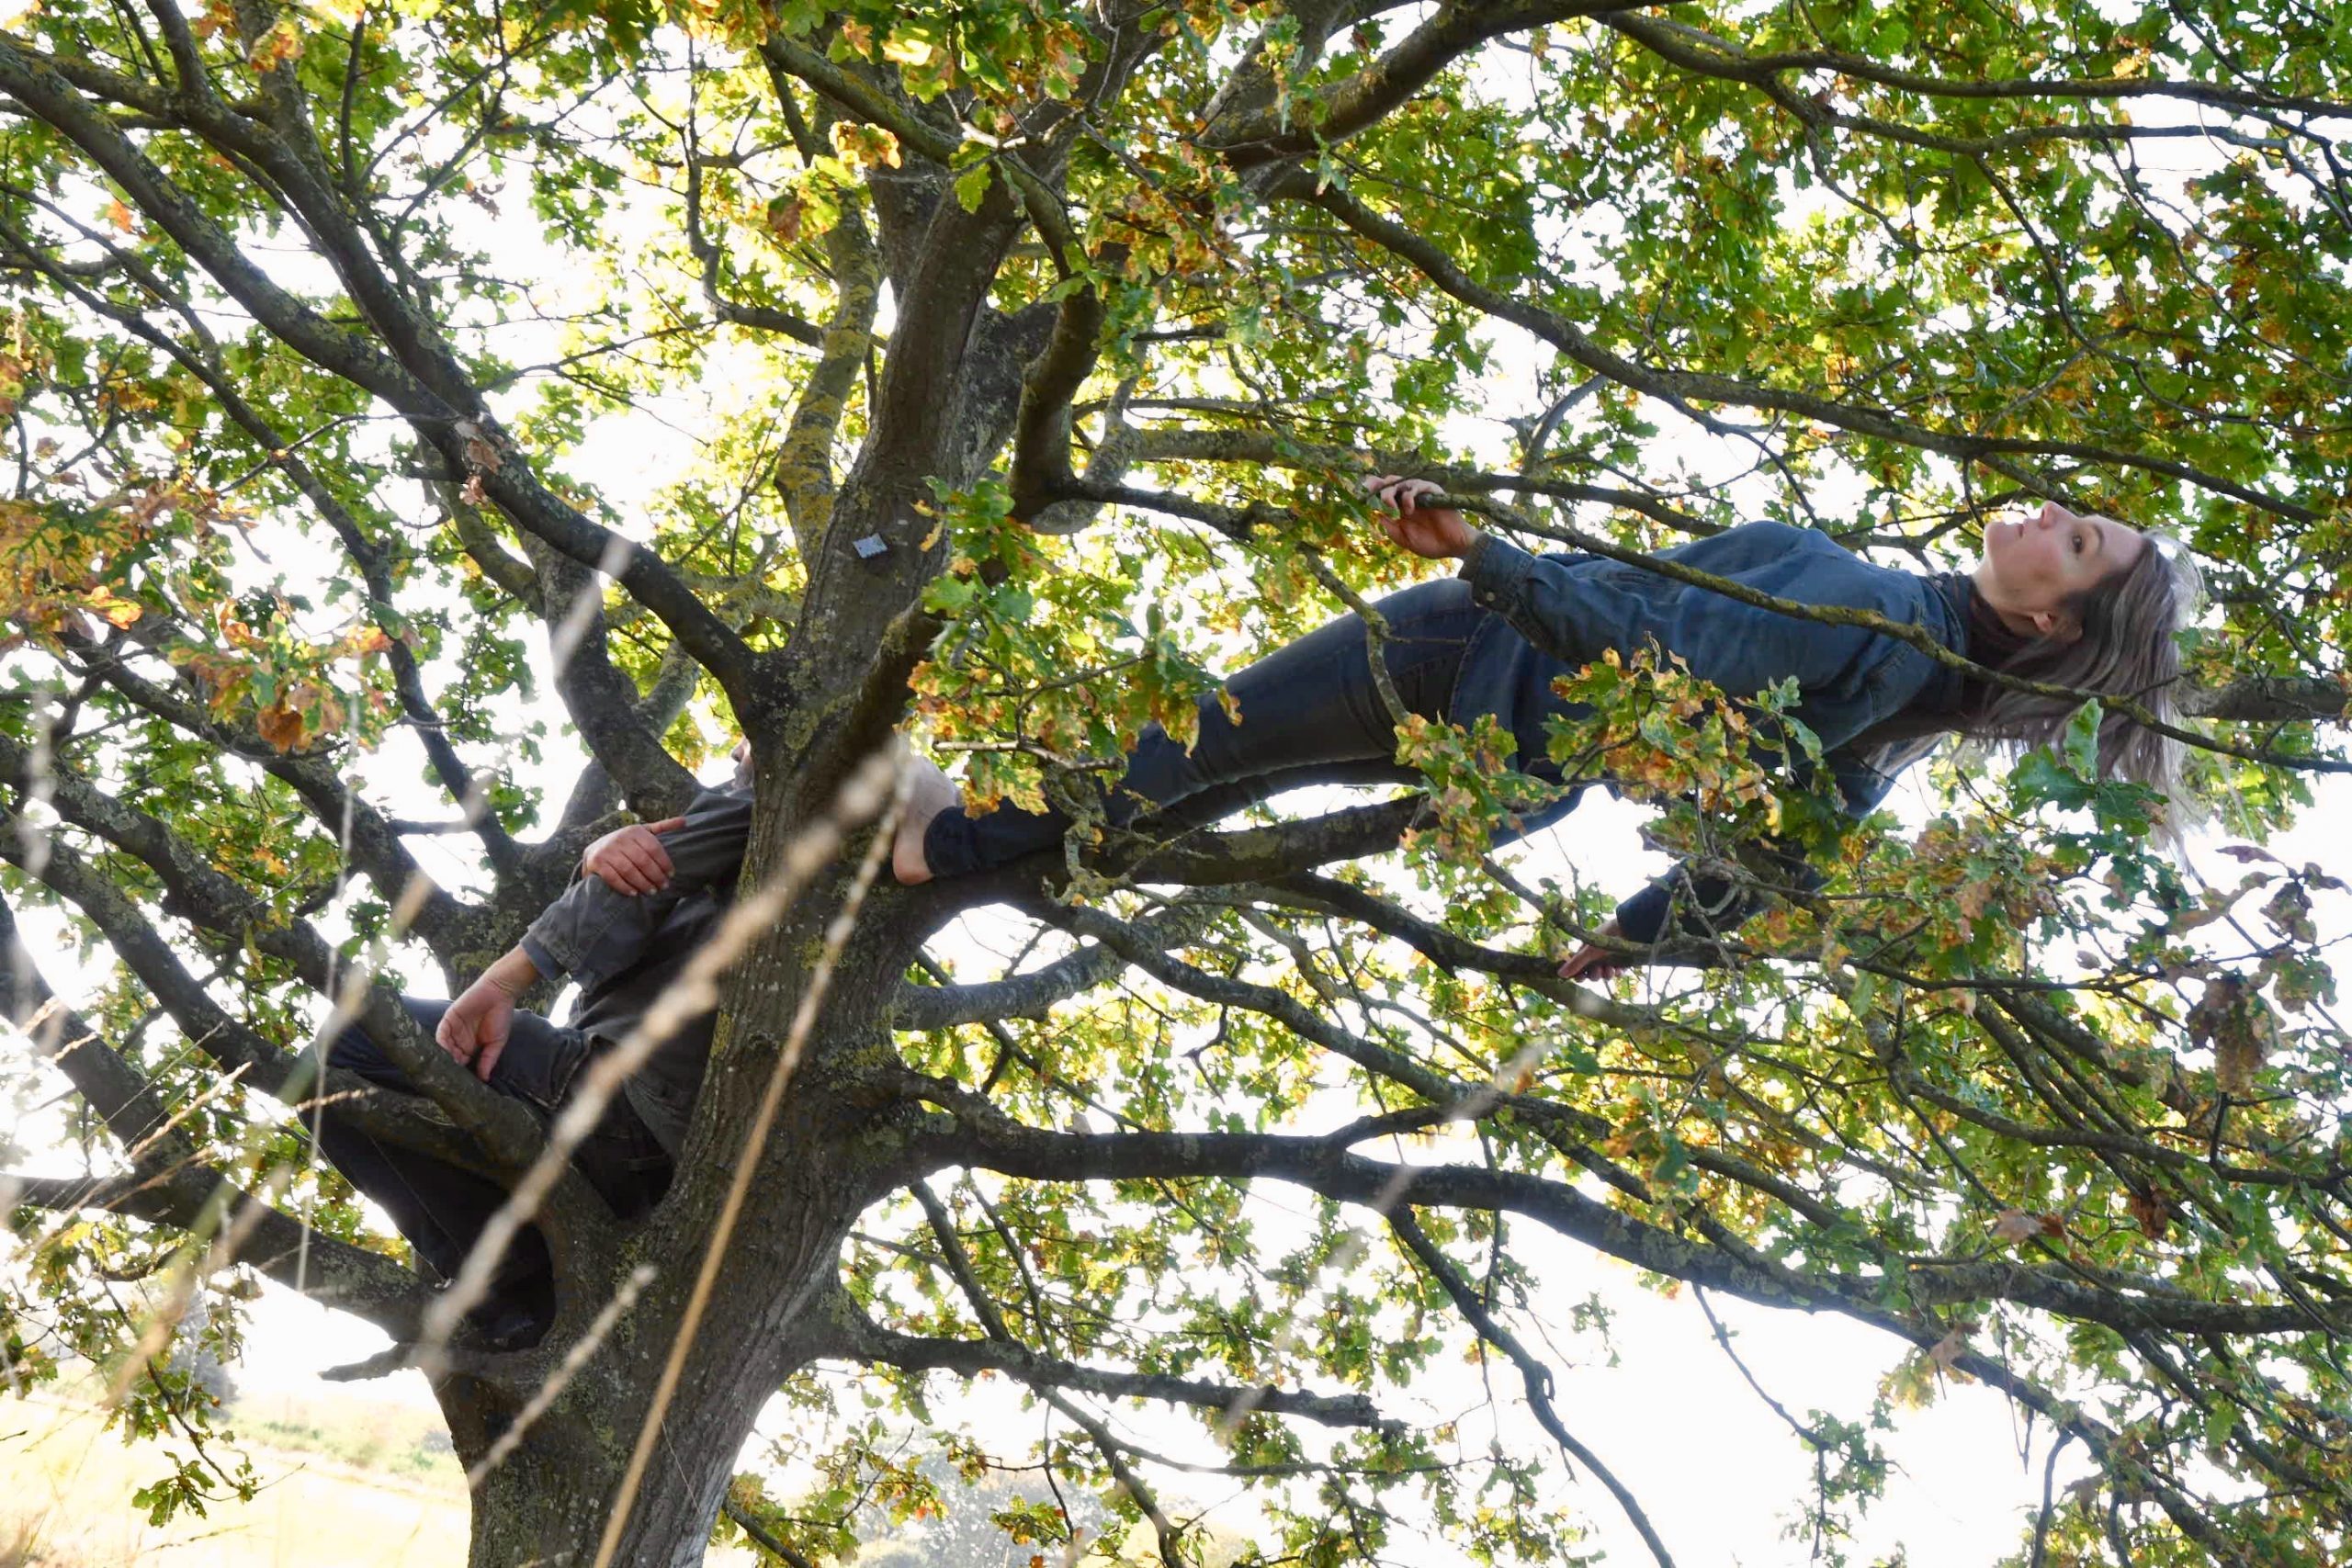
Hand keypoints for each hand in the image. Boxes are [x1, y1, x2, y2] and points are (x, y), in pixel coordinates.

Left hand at [436, 947, 536, 1080]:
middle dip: (450, 1067)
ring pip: (444, 1047)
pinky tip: (443, 1052)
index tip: (459, 1084)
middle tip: (449, 1078)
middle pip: (450, 1057)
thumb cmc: (500, 1017)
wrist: (499, 993)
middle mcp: (460, 1040)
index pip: (462, 1063)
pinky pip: (441, 1033)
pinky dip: (441, 1043)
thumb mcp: (497, 1042)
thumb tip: (484, 1079)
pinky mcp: (449, 1019)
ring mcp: (453, 1030)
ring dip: (444, 1057)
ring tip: (445, 1067)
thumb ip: (488, 1059)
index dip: (461, 1073)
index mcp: (471, 1047)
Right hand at [581, 817, 685, 894]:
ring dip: (643, 883)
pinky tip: (634, 893)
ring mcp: (607, 850)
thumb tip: (685, 821)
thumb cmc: (625, 843)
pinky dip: (625, 887)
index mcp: (634, 831)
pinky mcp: (597, 862)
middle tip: (663, 886)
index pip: (653, 848)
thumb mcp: (642, 832)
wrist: (594, 850)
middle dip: (655, 875)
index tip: (671, 874)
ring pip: (629, 870)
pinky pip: (613, 877)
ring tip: (652, 891)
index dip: (664, 862)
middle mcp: (620, 838)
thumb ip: (662, 827)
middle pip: (643, 860)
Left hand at [1365, 474, 1476, 558]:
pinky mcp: (1433, 492)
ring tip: (1392, 506)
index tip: (1363, 489)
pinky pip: (1418, 485)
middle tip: (1376, 497)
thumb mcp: (1405, 539)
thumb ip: (1391, 528)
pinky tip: (1409, 509)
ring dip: (1392, 492)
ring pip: (1402, 482)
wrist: (1453, 546)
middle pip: (1391, 483)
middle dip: (1380, 488)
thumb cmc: (1431, 544)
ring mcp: (1422, 495)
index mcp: (1402, 509)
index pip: (1386, 494)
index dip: (1374, 489)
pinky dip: (1409, 495)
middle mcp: (1410, 499)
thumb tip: (1376, 515)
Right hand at [1557, 922, 1627, 983]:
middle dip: (1595, 974)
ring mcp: (1610, 960)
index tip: (1580, 978)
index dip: (1580, 974)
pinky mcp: (1622, 962)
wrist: (1628, 930)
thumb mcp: (1588, 951)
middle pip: (1592, 973)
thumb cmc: (1605, 937)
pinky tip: (1618, 969)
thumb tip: (1559, 974)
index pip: (1580, 968)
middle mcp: (1597, 957)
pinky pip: (1617, 972)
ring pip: (1605, 974)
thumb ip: (1575, 964)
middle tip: (1598, 971)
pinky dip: (1617, 972)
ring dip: (1607, 974)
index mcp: (1587, 952)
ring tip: (1610, 969)